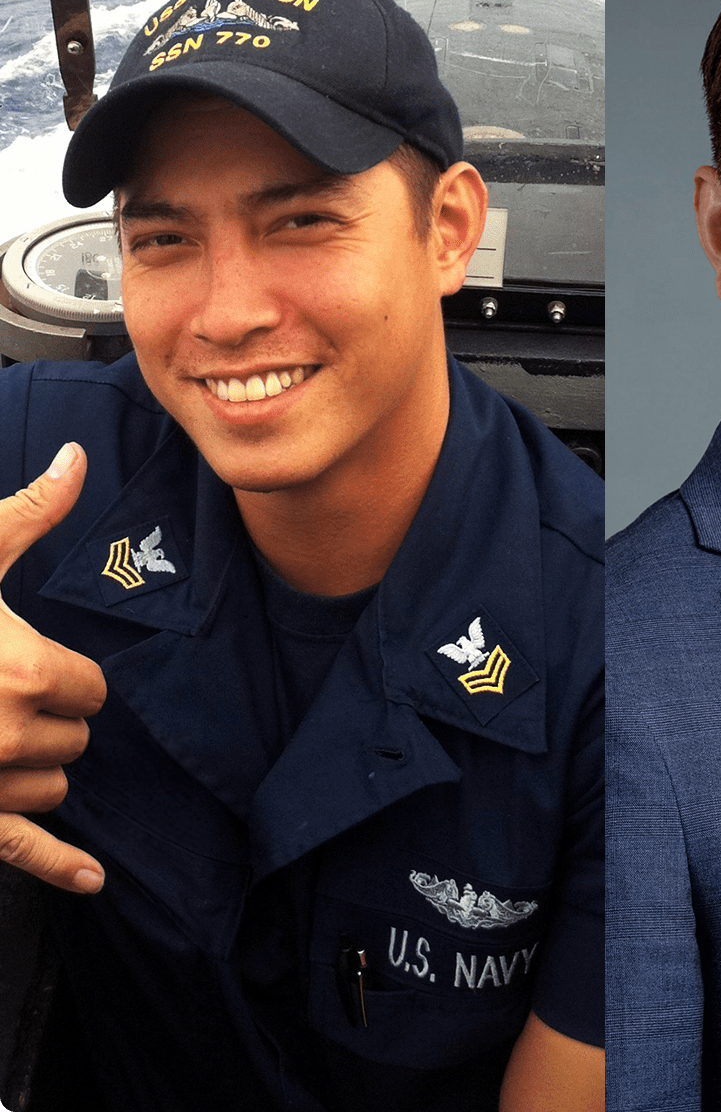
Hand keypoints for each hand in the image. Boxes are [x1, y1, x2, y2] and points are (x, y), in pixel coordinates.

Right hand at [0, 443, 106, 893]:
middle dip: (48, 718)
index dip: (65, 676)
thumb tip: (76, 457)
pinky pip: (21, 851)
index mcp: (26, 673)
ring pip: (53, 786)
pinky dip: (60, 866)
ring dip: (32, 766)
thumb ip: (30, 513)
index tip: (31, 664)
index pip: (93, 689)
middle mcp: (10, 736)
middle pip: (76, 737)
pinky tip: (91, 880)